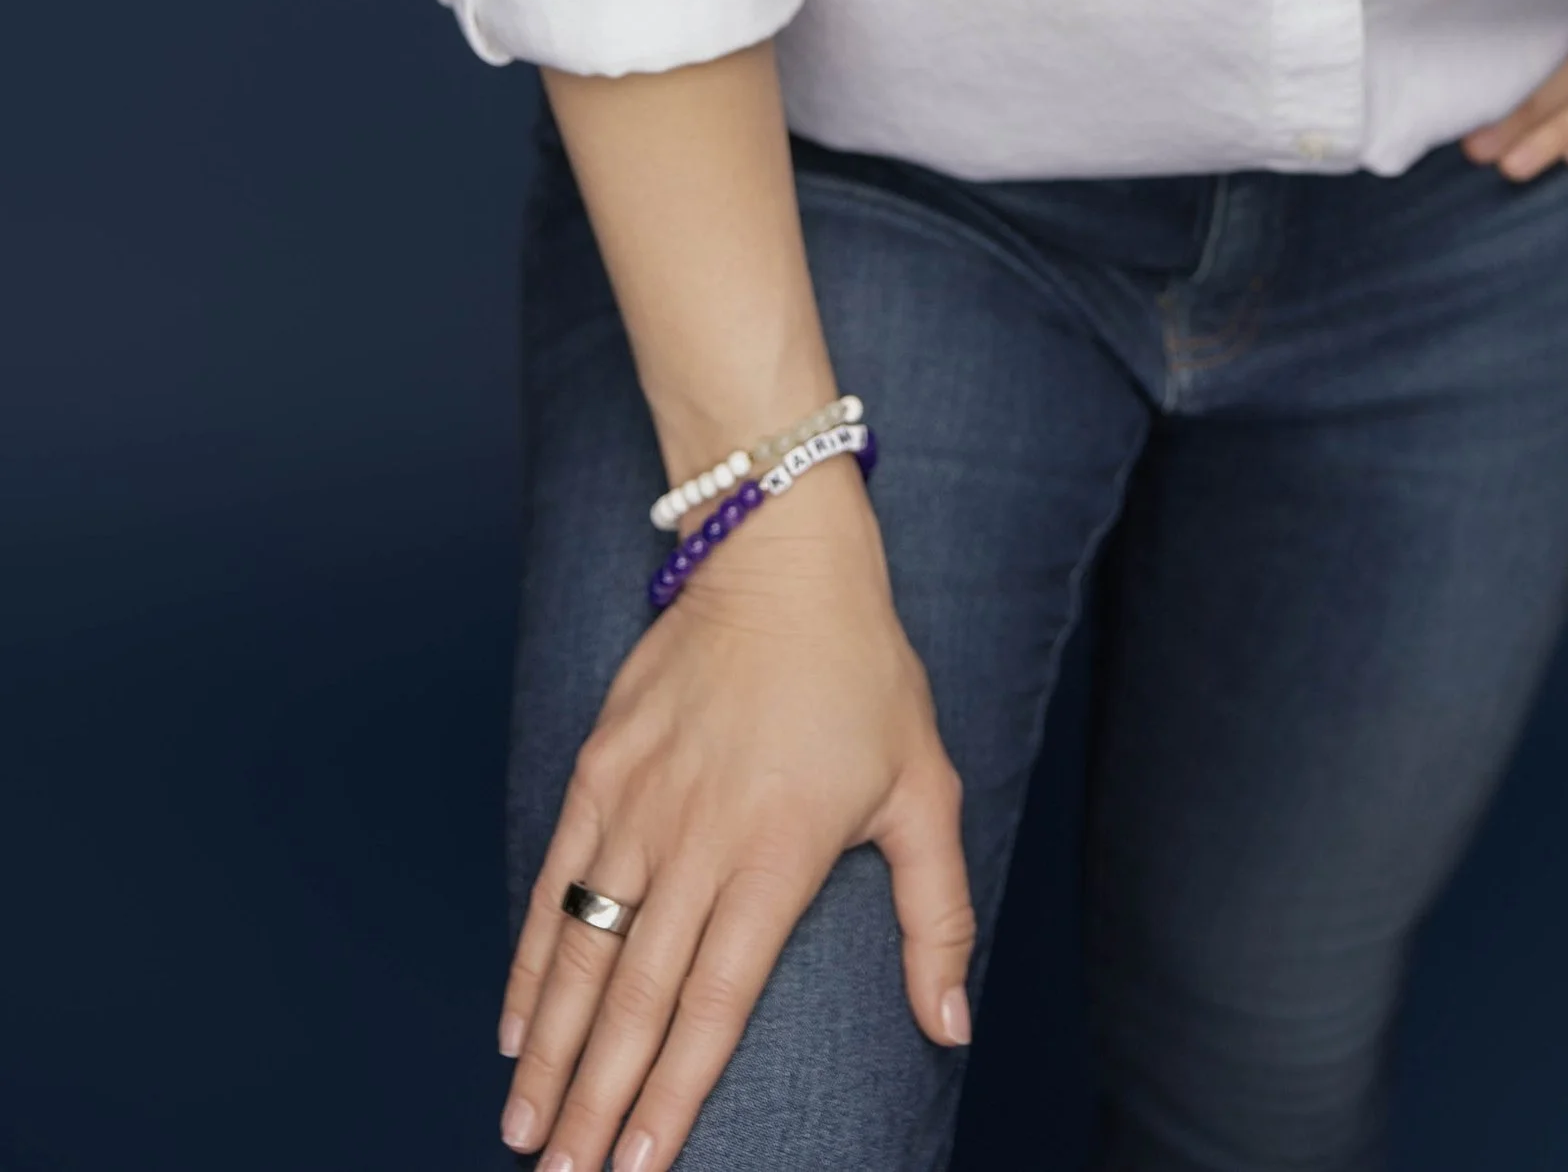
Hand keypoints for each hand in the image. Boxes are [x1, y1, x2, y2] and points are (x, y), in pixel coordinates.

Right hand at [498, 458, 973, 1170]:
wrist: (778, 556)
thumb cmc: (865, 675)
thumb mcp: (926, 788)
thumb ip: (938, 917)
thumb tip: (952, 1029)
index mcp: (776, 853)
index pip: (714, 1002)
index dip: (673, 1093)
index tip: (639, 1168)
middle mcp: (696, 837)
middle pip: (636, 998)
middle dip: (594, 1102)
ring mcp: (638, 802)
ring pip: (582, 950)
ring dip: (550, 1051)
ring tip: (524, 1131)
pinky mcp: (599, 767)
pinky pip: (555, 883)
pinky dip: (532, 962)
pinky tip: (517, 1030)